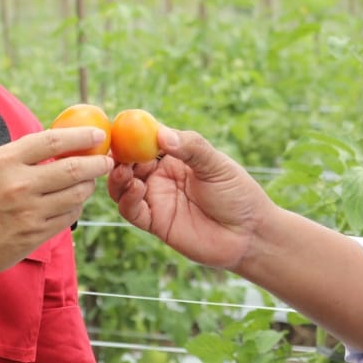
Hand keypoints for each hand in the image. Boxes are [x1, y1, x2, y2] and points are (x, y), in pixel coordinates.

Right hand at [0, 126, 111, 278]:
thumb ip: (20, 155)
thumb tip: (59, 143)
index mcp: (3, 161)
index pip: (53, 140)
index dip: (81, 135)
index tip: (98, 133)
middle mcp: (18, 186)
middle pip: (73, 169)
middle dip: (97, 163)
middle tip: (105, 160)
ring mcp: (27, 214)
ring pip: (75, 196)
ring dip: (86, 187)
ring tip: (86, 182)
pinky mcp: (32, 237)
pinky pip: (67, 219)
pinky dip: (74, 208)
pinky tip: (71, 203)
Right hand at [108, 127, 271, 269]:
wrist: (249, 235)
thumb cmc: (238, 194)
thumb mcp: (217, 166)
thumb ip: (192, 148)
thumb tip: (162, 134)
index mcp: (176, 156)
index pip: (146, 140)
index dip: (131, 133)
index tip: (120, 127)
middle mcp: (161, 176)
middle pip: (128, 162)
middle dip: (118, 155)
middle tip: (114, 152)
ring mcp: (157, 199)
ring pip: (123, 186)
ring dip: (117, 177)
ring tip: (123, 171)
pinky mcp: (155, 223)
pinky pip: (132, 211)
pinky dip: (127, 199)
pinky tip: (137, 189)